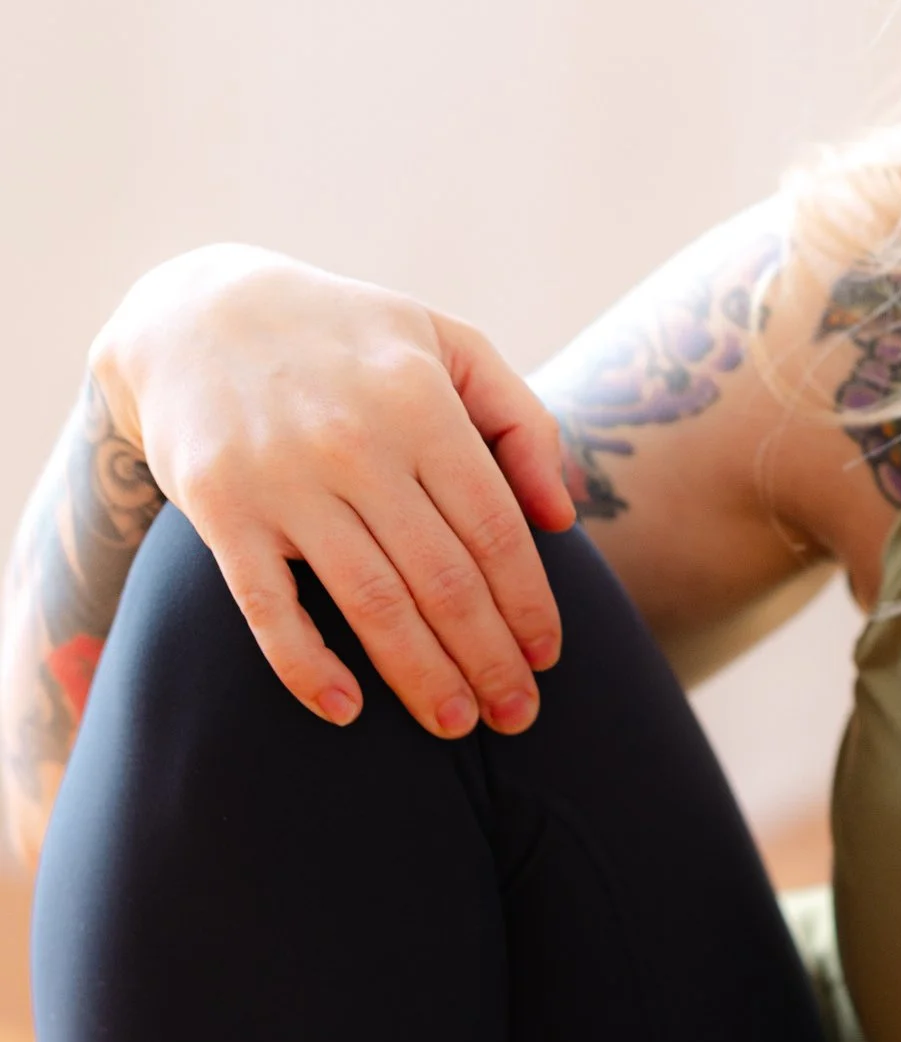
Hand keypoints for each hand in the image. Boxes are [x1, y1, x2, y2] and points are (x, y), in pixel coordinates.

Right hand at [95, 248, 575, 740]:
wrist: (196, 314)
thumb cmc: (348, 338)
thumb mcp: (447, 343)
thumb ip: (520, 421)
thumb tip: (562, 517)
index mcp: (420, 403)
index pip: (494, 527)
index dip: (527, 602)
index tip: (547, 656)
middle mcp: (355, 444)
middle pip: (442, 579)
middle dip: (488, 658)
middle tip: (516, 716)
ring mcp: (284, 480)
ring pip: (370, 603)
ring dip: (420, 676)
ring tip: (455, 726)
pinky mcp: (220, 509)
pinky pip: (267, 607)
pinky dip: (305, 666)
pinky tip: (346, 709)